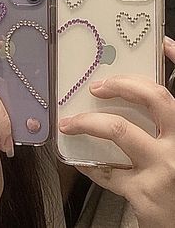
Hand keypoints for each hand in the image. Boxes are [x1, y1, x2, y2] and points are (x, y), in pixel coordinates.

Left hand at [59, 36, 174, 227]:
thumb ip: (165, 127)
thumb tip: (137, 101)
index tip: (161, 43)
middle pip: (154, 99)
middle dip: (122, 85)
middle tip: (98, 86)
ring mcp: (163, 168)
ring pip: (119, 129)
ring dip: (88, 122)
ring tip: (70, 122)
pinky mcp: (143, 193)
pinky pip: (107, 171)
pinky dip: (89, 164)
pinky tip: (79, 160)